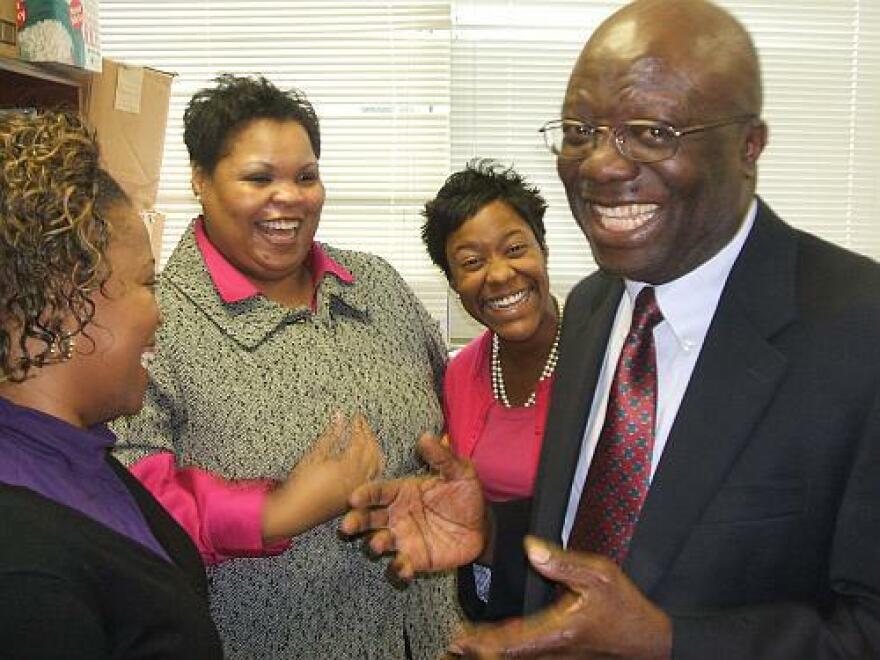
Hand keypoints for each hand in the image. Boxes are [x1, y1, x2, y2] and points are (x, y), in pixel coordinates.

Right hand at [262, 413, 382, 541]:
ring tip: (366, 436)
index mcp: (345, 469)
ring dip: (374, 447)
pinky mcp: (357, 495)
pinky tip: (367, 455)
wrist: (295, 511)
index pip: (360, 441)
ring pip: (377, 464)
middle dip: (368, 434)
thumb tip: (340, 416)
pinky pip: (374, 475)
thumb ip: (330, 435)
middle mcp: (356, 480)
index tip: (357, 417)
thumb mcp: (314, 456)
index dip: (360, 426)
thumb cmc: (301, 484)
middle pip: (372, 451)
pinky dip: (374, 462)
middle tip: (362, 424)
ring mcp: (359, 489)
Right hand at [340, 433, 486, 580]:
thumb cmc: (465, 496)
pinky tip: (404, 568)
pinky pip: (400, 566)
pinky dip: (399, 569)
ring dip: (375, 544)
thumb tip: (428, 436)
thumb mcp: (459, 473)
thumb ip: (442, 457)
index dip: (365, 494)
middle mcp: (396, 515)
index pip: (378, 492)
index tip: (353, 498)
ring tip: (377, 544)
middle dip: (356, 521)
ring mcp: (403, 538)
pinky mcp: (414, 559)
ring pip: (379, 541)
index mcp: (402, 492)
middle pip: (369, 518)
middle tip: (348, 525)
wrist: (482, 528)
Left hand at [450, 537, 671, 658]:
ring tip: (462, 650)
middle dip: (477, 653)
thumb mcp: (601, 575)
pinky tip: (493, 648)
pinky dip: (507, 653)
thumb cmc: (626, 608)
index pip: (511, 642)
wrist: (650, 640)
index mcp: (558, 631)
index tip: (458, 640)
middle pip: (507, 657)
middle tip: (450, 649)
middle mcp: (554, 651)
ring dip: (490, 654)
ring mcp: (558, 658)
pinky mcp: (562, 658)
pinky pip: (528, 658)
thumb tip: (530, 546)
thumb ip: (563, 562)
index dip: (482, 643)